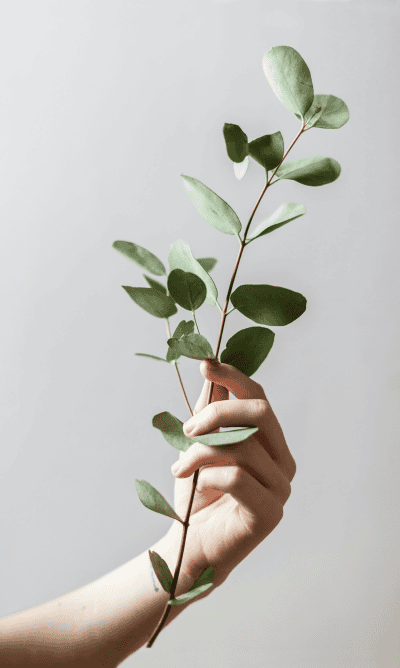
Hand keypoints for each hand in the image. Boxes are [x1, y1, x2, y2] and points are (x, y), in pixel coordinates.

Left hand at [162, 360, 295, 591]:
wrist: (189, 546)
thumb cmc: (197, 495)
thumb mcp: (200, 445)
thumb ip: (210, 410)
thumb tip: (210, 366)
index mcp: (271, 443)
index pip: (259, 398)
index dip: (234, 377)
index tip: (205, 364)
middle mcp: (284, 462)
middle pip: (260, 413)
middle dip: (218, 412)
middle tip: (187, 428)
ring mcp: (281, 489)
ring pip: (243, 446)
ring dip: (200, 451)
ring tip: (179, 467)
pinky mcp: (270, 513)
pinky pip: (237, 477)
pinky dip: (207, 476)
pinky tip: (195, 488)